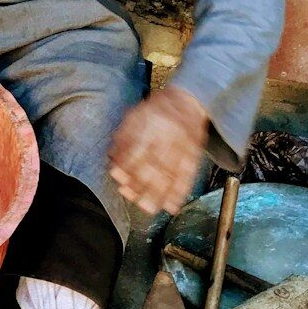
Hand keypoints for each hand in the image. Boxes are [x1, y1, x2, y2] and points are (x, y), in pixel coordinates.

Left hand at [108, 87, 208, 215]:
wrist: (187, 100)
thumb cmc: (155, 110)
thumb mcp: (134, 117)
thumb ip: (122, 138)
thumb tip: (112, 160)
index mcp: (149, 124)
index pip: (136, 149)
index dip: (127, 167)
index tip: (120, 182)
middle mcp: (166, 136)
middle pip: (154, 164)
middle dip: (142, 185)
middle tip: (133, 199)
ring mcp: (182, 146)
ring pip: (170, 173)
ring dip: (159, 194)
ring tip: (149, 208)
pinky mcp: (194, 154)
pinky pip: (188, 175)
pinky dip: (180, 192)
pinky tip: (172, 205)